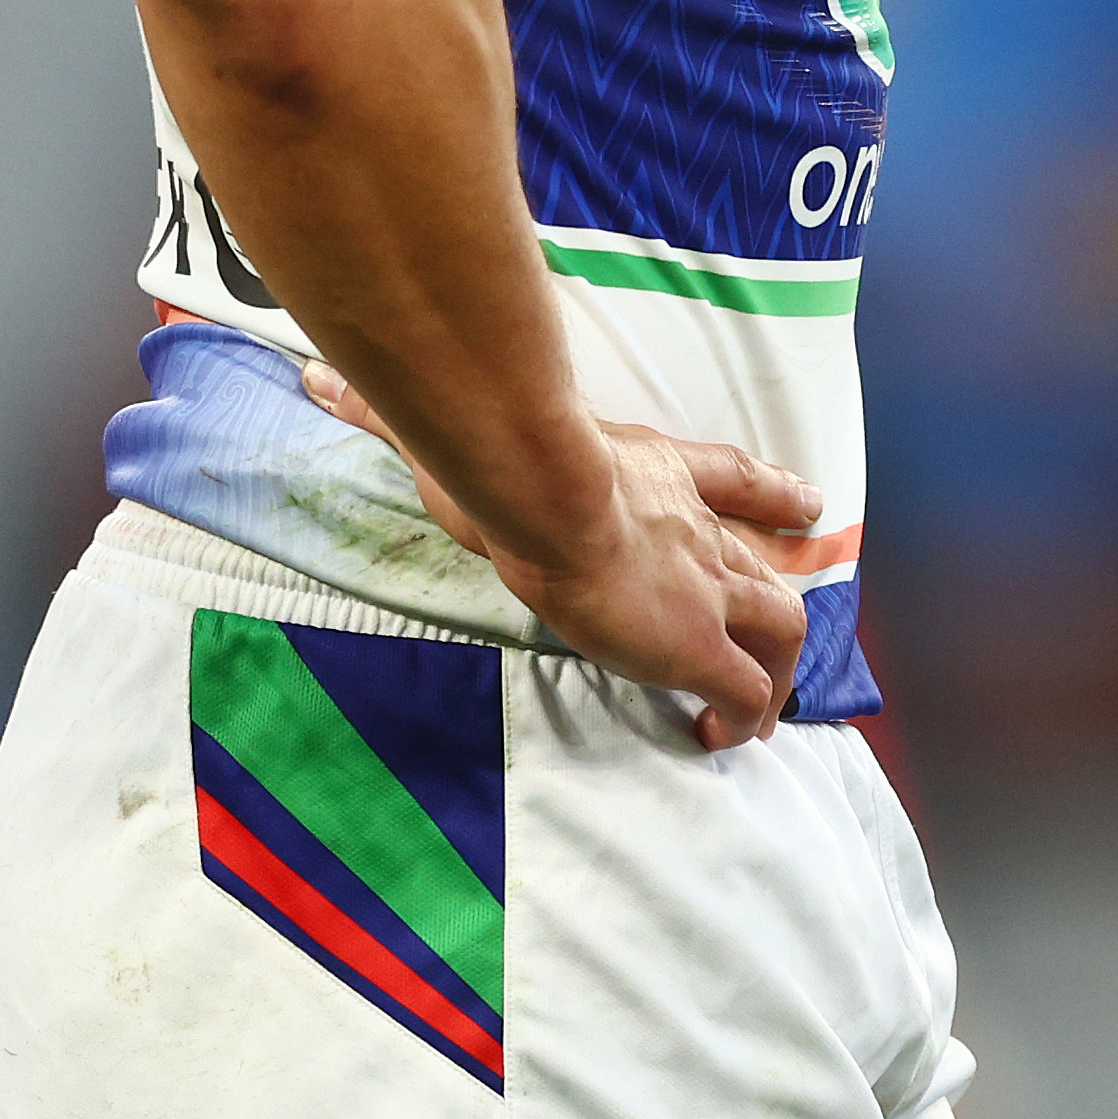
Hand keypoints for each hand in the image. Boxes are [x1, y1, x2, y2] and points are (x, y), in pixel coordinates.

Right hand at [298, 363, 821, 749]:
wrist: (541, 483)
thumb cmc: (505, 447)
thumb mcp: (463, 420)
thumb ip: (389, 404)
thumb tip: (314, 380)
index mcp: (657, 469)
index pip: (731, 474)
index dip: (772, 492)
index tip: (804, 502)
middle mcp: (695, 526)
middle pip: (767, 563)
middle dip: (780, 600)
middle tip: (782, 636)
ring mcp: (704, 586)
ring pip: (780, 628)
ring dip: (773, 671)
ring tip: (753, 711)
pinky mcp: (696, 645)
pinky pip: (743, 691)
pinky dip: (745, 717)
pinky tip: (721, 739)